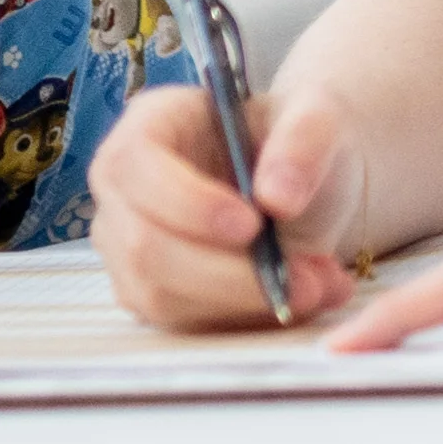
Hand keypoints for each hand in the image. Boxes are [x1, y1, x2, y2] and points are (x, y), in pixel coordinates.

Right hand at [86, 79, 367, 329]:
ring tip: (317, 287)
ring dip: (244, 304)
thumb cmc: (297, 142)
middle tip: (307, 280)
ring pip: (161, 298)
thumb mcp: (316, 117)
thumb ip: (303, 142)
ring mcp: (129, 247)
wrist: (305, 185)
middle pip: (144, 247)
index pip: (134, 166)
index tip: (253, 225)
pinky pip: (184, 325)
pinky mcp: (152, 294)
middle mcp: (125, 190)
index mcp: (148, 125)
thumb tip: (278, 199)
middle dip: (228, 275)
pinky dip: (247, 320)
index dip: (187, 203)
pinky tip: (299, 299)